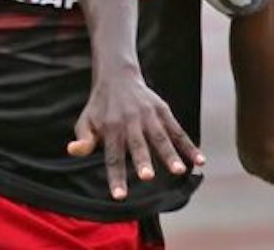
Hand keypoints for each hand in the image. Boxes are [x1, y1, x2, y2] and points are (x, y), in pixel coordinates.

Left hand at [68, 72, 204, 200]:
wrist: (117, 77)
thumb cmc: (100, 107)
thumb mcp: (86, 120)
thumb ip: (83, 138)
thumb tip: (73, 150)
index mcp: (110, 128)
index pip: (112, 156)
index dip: (115, 176)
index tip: (119, 196)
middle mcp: (130, 122)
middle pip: (137, 144)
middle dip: (142, 160)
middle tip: (147, 177)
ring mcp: (148, 116)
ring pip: (161, 137)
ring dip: (170, 154)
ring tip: (179, 171)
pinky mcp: (163, 111)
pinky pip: (177, 130)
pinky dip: (189, 145)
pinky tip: (200, 161)